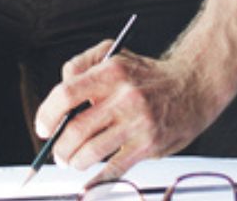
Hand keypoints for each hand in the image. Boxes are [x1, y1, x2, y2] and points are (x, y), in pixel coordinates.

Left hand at [32, 42, 222, 181]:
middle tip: (57, 153)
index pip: (66, 94)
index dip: (48, 115)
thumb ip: (81, 65)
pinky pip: (115, 169)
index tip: (43, 128)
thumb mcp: (115, 55)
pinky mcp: (150, 145)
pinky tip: (89, 182)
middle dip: (59, 147)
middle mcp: (125, 97)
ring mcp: (138, 123)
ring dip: (75, 162)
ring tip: (73, 162)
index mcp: (111, 72)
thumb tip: (59, 96)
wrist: (194, 85)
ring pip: (92, 152)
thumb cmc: (147, 74)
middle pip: (76, 129)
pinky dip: (97, 180)